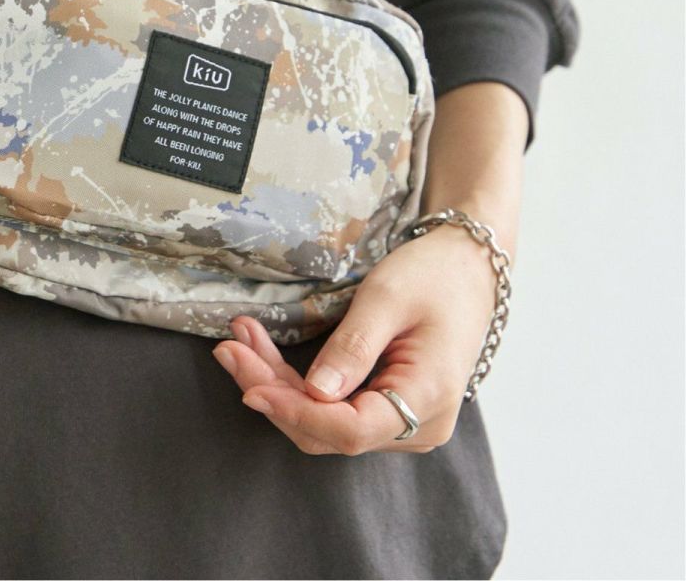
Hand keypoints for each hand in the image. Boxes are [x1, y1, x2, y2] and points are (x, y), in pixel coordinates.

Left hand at [212, 224, 499, 454]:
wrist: (468, 267)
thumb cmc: (433, 276)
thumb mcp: (387, 299)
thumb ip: (352, 348)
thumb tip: (314, 393)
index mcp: (427, 399)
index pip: (350, 430)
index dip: (295, 413)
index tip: (250, 387)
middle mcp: (417, 426)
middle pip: (329, 431)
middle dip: (273, 392)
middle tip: (229, 348)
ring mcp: (404, 422)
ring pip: (325, 423)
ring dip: (277, 386)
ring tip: (238, 341)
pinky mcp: (388, 409)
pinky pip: (335, 409)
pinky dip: (296, 384)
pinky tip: (262, 351)